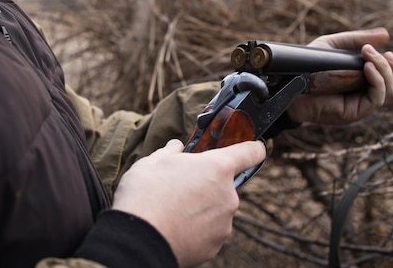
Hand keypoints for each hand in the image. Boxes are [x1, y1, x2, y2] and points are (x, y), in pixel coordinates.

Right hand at [112, 139, 265, 267]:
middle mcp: (228, 196)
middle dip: (207, 183)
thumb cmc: (145, 194)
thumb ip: (170, 152)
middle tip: (180, 186)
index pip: (250, 153)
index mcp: (217, 168)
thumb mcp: (153, 161)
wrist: (138, 240)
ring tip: (172, 210)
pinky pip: (209, 231)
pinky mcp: (215, 246)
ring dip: (201, 207)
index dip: (253, 147)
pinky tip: (175, 227)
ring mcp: (224, 224)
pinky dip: (196, 229)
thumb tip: (176, 147)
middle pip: (224, 184)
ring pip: (216, 209)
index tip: (254, 146)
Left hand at [287, 27, 392, 124]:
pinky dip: (378, 80)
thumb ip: (357, 39)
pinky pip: (377, 97)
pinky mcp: (354, 112)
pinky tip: (369, 68)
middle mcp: (366, 96)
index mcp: (365, 83)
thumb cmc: (307, 65)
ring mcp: (361, 105)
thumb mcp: (334, 46)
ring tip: (372, 57)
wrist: (287, 82)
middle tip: (387, 55)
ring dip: (388, 71)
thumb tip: (385, 35)